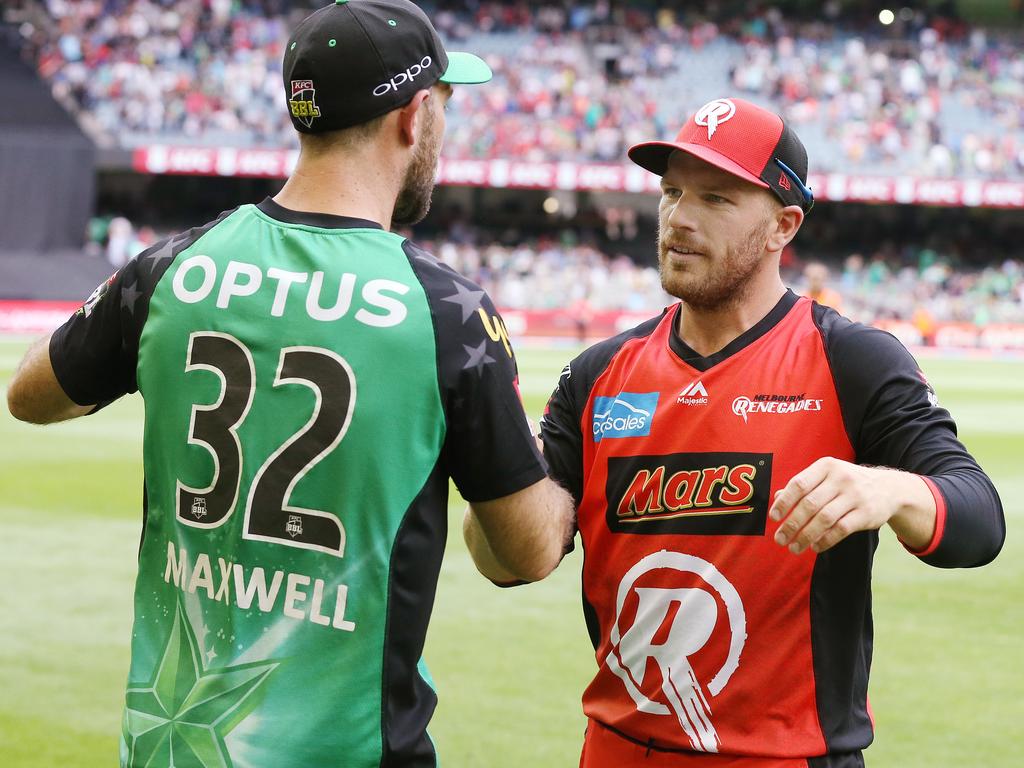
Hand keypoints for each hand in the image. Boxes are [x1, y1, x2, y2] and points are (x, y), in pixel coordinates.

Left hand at [769, 457, 929, 554]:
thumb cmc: (847, 483)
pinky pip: (841, 530)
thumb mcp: (826, 476)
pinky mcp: (866, 513)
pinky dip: (825, 540)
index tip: (773, 518)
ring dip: (806, 536)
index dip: (784, 502)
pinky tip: (814, 547)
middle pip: (809, 504)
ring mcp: (855, 496)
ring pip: (824, 519)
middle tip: (779, 539)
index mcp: (826, 466)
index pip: (799, 484)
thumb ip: (803, 486)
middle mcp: (841, 478)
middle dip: (791, 524)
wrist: (888, 488)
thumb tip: (777, 497)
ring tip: (794, 547)